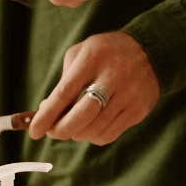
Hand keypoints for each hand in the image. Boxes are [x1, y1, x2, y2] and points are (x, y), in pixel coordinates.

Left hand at [27, 32, 160, 144]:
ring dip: (77, 134)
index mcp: (93, 59)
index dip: (47, 115)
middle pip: (81, 117)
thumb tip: (48, 111)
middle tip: (52, 131)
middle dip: (60, 130)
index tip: (34, 130)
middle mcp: (113, 77)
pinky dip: (93, 136)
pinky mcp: (138, 110)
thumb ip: (64, 79)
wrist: (151, 50)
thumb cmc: (106, 53)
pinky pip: (109, 135)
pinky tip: (91, 126)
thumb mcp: (82, 52)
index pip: (65, 93)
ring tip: (74, 125)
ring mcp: (128, 95)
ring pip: (94, 130)